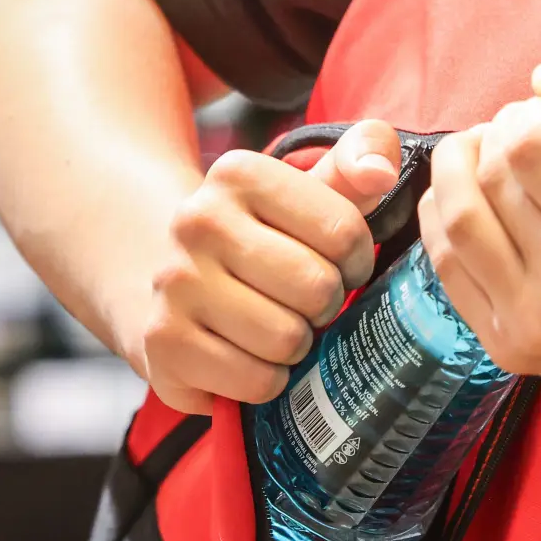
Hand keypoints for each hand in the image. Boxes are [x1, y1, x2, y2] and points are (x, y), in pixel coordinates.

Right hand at [143, 121, 401, 413]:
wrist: (159, 274)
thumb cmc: (257, 237)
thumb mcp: (305, 189)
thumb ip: (359, 159)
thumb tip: (381, 170)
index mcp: (239, 174)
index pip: (343, 229)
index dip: (355, 260)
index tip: (335, 264)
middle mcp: (197, 221)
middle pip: (316, 287)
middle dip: (324, 305)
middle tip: (302, 303)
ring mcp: (173, 283)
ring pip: (287, 339)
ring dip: (296, 346)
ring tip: (274, 328)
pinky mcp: (162, 342)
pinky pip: (256, 381)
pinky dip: (266, 380)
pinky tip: (247, 357)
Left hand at [419, 48, 540, 402]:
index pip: (529, 150)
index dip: (527, 116)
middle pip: (489, 179)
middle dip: (493, 136)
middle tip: (513, 131)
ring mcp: (526, 322)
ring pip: (453, 219)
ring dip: (453, 168)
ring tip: (477, 151)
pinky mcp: (500, 344)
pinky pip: (443, 261)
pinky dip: (441, 215)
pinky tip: (462, 194)